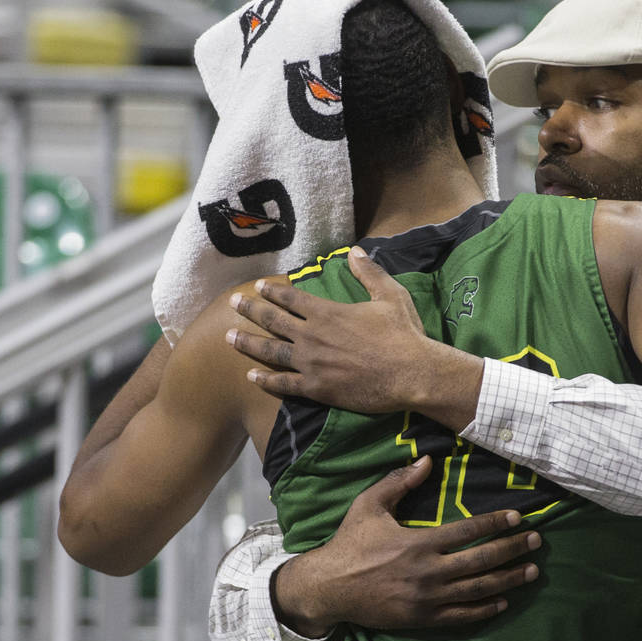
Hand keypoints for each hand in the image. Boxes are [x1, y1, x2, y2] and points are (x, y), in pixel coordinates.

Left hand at [227, 246, 484, 428]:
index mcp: (327, 312)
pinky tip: (251, 376)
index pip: (291, 298)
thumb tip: (355, 251)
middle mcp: (312, 336)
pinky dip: (266, 380)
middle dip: (251, 310)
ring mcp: (311, 364)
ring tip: (229, 337)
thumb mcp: (390, 295)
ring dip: (248, 343)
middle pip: (273, 321)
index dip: (273, 291)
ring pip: (270, 351)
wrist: (412, 374)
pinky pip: (284, 384)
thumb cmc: (403, 333)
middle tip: (234, 303)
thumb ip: (369, 273)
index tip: (258, 286)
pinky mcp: (317, 388)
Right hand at [272, 456, 540, 635]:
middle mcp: (429, 571)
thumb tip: (427, 461)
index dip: (495, 524)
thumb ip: (399, 482)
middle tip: (536, 542)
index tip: (517, 518)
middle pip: (481, 560)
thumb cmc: (351, 543)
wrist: (329, 588)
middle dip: (512, 550)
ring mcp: (427, 598)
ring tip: (531, 571)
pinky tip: (503, 600)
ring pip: (478, 589)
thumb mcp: (369, 505)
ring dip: (508, 579)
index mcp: (419, 542)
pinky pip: (461, 616)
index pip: (468, 531)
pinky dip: (485, 609)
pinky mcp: (423, 618)